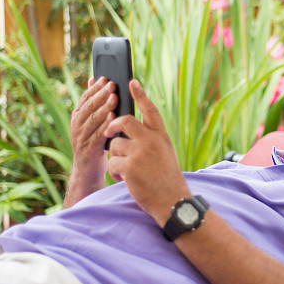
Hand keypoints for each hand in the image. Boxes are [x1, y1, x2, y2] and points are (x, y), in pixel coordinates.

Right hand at [66, 77, 116, 205]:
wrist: (87, 171)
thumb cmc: (93, 142)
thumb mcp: (91, 122)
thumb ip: (91, 102)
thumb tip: (93, 79)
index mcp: (78, 117)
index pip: (86, 98)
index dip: (95, 88)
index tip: (106, 78)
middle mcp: (77, 125)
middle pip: (89, 106)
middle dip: (101, 94)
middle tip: (112, 84)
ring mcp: (81, 137)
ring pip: (93, 119)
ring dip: (104, 107)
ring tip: (114, 97)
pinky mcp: (89, 149)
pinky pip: (98, 134)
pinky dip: (105, 125)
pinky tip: (114, 117)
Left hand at [105, 80, 189, 222]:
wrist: (173, 201)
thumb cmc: (167, 179)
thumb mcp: (164, 153)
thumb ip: (150, 140)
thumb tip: (126, 132)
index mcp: (161, 136)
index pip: (150, 110)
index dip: (140, 94)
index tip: (131, 81)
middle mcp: (151, 140)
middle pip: (124, 121)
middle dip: (112, 126)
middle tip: (109, 133)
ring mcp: (140, 153)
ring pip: (114, 145)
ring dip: (115, 158)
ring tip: (126, 171)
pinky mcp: (130, 167)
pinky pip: (112, 162)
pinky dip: (115, 172)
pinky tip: (124, 179)